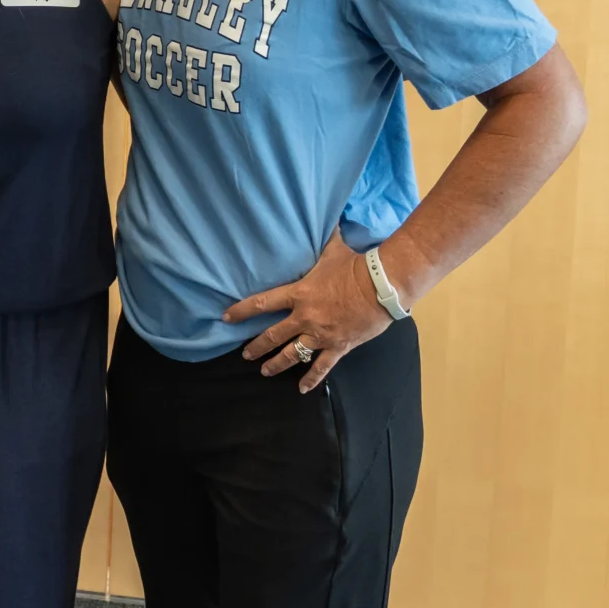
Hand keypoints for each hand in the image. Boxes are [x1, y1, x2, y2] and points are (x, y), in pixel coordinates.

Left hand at [224, 234, 392, 392]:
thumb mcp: (333, 249)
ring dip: (276, 364)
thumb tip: (323, 217)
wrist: (382, 286)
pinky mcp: (338, 346)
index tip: (227, 318)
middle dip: (256, 347)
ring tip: (264, 371)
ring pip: (291, 355)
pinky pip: (321, 367)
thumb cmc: (355, 266)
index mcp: (299, 294)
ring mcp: (320, 335)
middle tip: (245, 354)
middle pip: (272, 336)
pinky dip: (311, 379)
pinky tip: (302, 389)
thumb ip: (322, 238)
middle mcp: (305, 317)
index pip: (263, 303)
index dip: (242, 311)